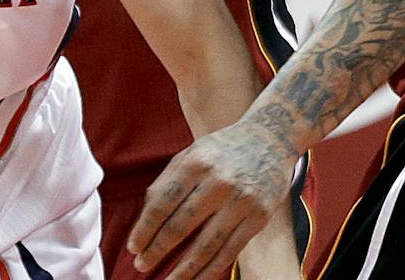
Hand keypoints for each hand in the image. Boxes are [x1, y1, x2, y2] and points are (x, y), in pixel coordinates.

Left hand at [128, 122, 293, 279]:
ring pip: (206, 245)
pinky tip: (196, 278)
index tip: (133, 247)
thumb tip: (145, 219)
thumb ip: (168, 181)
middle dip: (157, 250)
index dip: (144, 229)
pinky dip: (211, 270)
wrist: (271, 139)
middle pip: (180, 226)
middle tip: (141, 265)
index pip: (162, 203)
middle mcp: (219, 182)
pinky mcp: (259, 217)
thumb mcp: (193, 153)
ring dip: (183, 270)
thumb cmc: (223, 149)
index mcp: (197, 163)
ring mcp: (241, 201)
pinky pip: (230, 251)